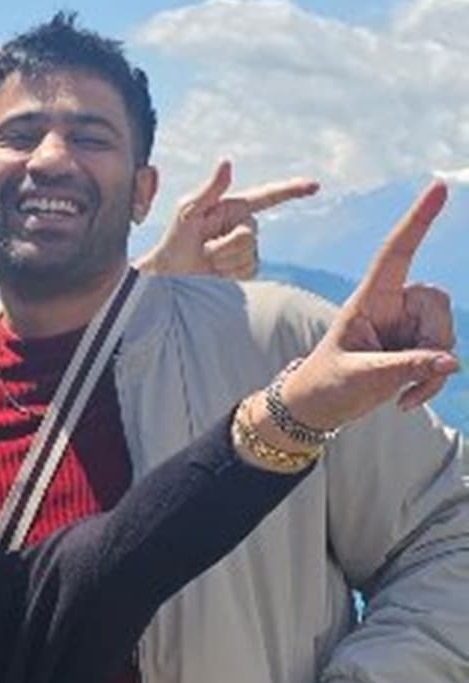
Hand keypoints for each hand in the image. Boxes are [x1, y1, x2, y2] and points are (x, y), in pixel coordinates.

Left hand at [138, 160, 318, 279]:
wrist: (170, 274)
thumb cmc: (175, 239)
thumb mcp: (188, 211)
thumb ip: (209, 190)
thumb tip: (227, 162)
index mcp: (233, 207)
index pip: (268, 196)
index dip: (292, 190)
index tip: (315, 186)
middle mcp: (244, 225)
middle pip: (250, 234)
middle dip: (223, 244)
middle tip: (203, 248)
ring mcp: (247, 247)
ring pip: (249, 254)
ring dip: (223, 259)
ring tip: (206, 259)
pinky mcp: (246, 268)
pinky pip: (248, 269)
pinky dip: (229, 272)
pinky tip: (216, 271)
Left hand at [272, 180, 457, 432]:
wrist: (320, 406)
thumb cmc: (327, 384)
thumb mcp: (360, 377)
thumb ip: (404, 368)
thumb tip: (452, 361)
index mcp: (369, 298)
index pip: (396, 252)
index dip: (417, 221)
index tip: (437, 187)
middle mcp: (392, 304)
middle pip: (437, 303)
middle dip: (433, 340)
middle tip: (404, 376)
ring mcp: (407, 324)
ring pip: (446, 333)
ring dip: (431, 369)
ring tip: (398, 392)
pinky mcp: (417, 344)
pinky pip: (445, 356)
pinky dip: (432, 381)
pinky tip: (406, 400)